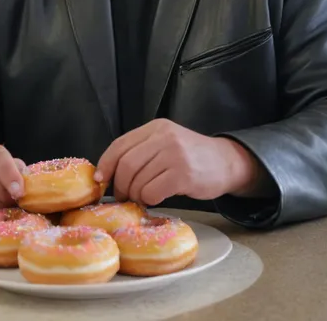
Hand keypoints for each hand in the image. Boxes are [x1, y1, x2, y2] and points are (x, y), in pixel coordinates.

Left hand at [94, 119, 261, 205]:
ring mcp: (175, 154)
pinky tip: (158, 198)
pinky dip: (150, 199)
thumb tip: (108, 173)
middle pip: (126, 165)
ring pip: (137, 181)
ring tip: (144, 197)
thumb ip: (142, 151)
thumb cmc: (191, 157)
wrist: (226, 162)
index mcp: (156, 127)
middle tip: (124, 196)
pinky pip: (152, 192)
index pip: (119, 145)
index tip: (100, 180)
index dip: (106, 164)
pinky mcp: (184, 174)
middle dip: (120, 185)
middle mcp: (164, 137)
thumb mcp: (166, 143)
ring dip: (136, 195)